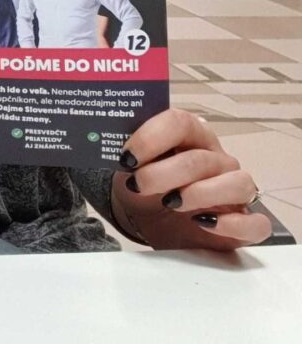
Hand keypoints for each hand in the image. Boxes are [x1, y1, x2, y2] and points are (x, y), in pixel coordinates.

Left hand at [111, 109, 269, 248]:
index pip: (180, 122)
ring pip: (237, 183)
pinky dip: (231, 223)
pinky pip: (256, 223)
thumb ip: (120, 146)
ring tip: (170, 202)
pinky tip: (202, 222)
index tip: (126, 157)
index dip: (151, 137)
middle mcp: (217, 158)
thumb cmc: (144, 184)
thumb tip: (91, 135)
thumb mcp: (130, 165)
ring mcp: (235, 189)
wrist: (151, 219)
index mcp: (189, 135)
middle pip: (199, 159)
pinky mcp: (244, 223)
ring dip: (199, 193)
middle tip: (137, 184)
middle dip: (163, 173)